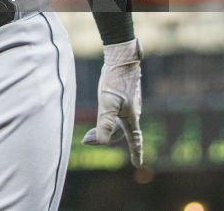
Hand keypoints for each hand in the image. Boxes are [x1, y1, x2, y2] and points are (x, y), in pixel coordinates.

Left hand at [82, 38, 142, 166]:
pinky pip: (118, 112)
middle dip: (106, 138)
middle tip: (86, 140)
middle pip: (121, 131)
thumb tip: (103, 142)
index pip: (135, 139)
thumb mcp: (108, 102)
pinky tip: (103, 111)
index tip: (138, 164)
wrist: (122, 58)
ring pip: (119, 121)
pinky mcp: (124, 94)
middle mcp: (132, 111)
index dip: (135, 152)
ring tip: (89, 130)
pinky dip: (109, 118)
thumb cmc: (115, 80)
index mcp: (131, 117)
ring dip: (106, 128)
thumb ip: (106, 122)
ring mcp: (129, 103)